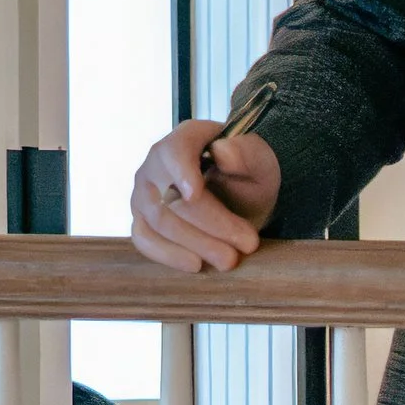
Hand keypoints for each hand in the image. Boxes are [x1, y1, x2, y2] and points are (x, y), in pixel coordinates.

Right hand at [131, 117, 281, 274]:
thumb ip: (246, 153)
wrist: (242, 197)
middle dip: (208, 224)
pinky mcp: (143, 221)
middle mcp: (156, 164)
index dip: (180, 172)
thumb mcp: (260, 161)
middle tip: (246, 243)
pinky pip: (144, 239)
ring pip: (157, 221)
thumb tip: (223, 151)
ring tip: (229, 260)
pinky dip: (169, 255)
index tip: (195, 195)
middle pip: (168, 195)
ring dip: (194, 244)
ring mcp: (145, 193)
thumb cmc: (249, 174)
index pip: (173, 152)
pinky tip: (196, 264)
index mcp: (184, 139)